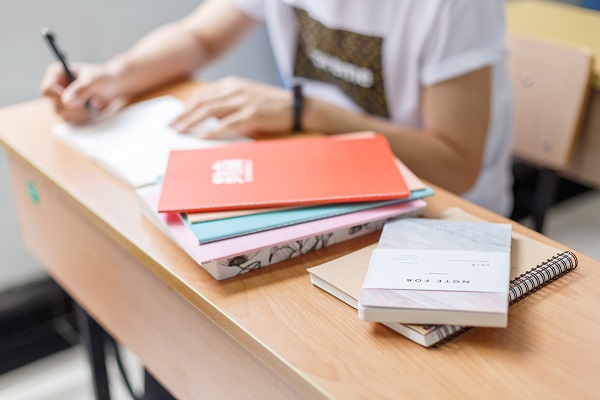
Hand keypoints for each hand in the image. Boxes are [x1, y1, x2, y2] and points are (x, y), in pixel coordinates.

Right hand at [40, 62, 127, 123]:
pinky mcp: (68, 111)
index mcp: (56, 73)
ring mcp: (60, 101)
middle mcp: (55, 87)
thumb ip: (81, 89)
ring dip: (81, 113)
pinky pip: (71, 121)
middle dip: (76, 108)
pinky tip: (92, 110)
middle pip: (55, 106)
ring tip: (94, 104)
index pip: (47, 90)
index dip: (60, 98)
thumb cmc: (102, 77)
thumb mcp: (93, 80)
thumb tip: (67, 102)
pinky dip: (83, 117)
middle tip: (92, 103)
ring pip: (63, 115)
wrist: (113, 86)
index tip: (78, 100)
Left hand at [170, 76, 293, 138]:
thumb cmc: (272, 106)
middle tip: (171, 126)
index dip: (187, 106)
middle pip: (202, 101)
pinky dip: (213, 130)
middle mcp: (235, 90)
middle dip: (184, 114)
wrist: (297, 107)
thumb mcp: (247, 98)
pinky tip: (202, 136)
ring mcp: (243, 102)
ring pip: (210, 111)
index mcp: (232, 84)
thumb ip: (228, 104)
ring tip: (181, 131)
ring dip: (192, 121)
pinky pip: (227, 124)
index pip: (203, 94)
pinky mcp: (252, 115)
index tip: (176, 117)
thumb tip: (207, 118)